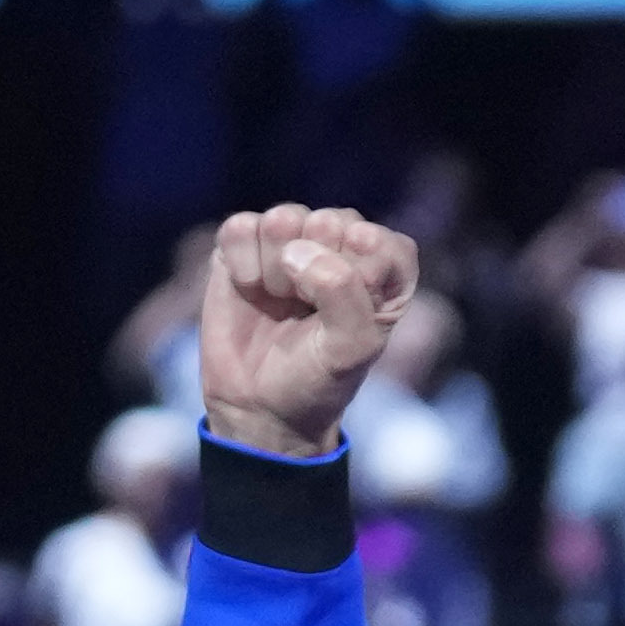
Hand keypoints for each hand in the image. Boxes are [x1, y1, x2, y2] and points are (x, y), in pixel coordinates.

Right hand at [195, 204, 421, 458]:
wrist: (260, 406)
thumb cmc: (318, 379)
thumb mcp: (350, 349)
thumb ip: (343, 293)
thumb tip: (297, 251)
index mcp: (383, 271)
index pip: (379, 242)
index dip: (357, 276)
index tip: (343, 316)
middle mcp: (340, 246)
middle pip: (330, 222)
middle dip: (314, 273)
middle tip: (306, 311)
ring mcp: (291, 241)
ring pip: (284, 219)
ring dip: (276, 270)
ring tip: (280, 301)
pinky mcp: (245, 244)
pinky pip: (241, 227)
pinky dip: (242, 264)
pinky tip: (250, 289)